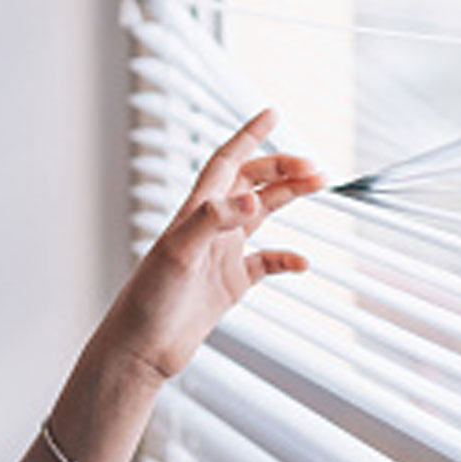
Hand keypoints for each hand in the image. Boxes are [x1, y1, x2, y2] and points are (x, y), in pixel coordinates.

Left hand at [99, 109, 323, 382]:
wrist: (141, 348)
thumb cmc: (147, 301)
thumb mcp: (178, 254)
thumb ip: (212, 222)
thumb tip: (252, 199)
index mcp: (193, 212)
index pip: (225, 163)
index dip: (248, 136)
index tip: (272, 113)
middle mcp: (208, 228)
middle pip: (249, 183)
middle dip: (280, 167)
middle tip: (314, 165)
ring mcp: (220, 254)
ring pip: (261, 214)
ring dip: (287, 198)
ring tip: (319, 186)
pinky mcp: (229, 284)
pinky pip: (265, 263)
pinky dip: (286, 258)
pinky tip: (302, 262)